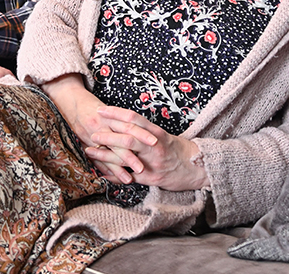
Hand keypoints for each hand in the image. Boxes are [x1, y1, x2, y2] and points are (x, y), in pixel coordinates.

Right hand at [41, 75, 146, 183]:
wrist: (71, 99)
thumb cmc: (93, 107)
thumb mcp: (108, 111)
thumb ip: (122, 121)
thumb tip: (143, 133)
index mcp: (111, 115)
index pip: (129, 125)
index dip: (142, 134)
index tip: (155, 143)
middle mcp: (102, 125)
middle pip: (120, 140)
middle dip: (131, 156)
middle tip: (143, 167)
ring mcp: (92, 135)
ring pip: (108, 154)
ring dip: (119, 168)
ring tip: (129, 179)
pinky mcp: (85, 142)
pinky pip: (96, 159)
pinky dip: (105, 170)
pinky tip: (112, 179)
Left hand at [85, 106, 207, 191]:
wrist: (198, 168)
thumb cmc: (179, 150)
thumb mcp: (164, 136)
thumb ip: (145, 131)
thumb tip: (126, 123)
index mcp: (156, 133)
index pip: (133, 119)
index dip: (115, 113)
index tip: (101, 110)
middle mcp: (153, 147)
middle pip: (127, 137)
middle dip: (108, 135)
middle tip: (93, 131)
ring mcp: (151, 163)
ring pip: (126, 157)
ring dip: (105, 155)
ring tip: (90, 151)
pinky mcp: (151, 178)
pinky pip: (129, 177)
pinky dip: (115, 175)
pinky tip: (101, 174)